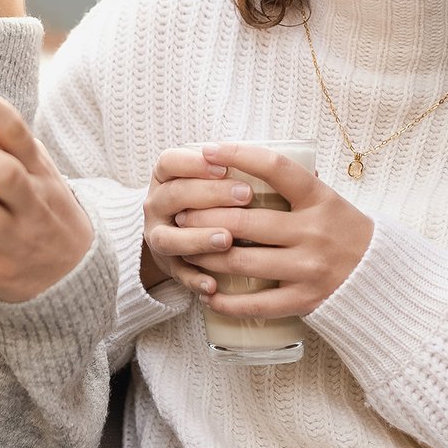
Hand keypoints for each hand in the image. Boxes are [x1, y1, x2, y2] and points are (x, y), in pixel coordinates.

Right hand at [142, 145, 242, 291]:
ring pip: (169, 238)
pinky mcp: (168, 266)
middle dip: (210, 194)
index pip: (169, 162)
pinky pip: (178, 275)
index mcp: (164, 178)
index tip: (223, 165)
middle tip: (246, 194)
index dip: (194, 163)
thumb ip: (233, 169)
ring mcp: (158, 237)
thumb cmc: (204, 199)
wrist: (175, 236)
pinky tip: (213, 285)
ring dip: (198, 238)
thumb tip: (292, 164)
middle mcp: (155, 205)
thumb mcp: (207, 178)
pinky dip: (194, 280)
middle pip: (174, 196)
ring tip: (227, 240)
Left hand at [147, 142, 373, 316]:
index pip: (274, 168)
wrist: (383, 276)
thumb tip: (244, 157)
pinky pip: (256, 303)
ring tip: (186, 249)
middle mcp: (313, 232)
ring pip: (241, 262)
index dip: (238, 155)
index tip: (209, 151)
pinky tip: (207, 293)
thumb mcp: (328, 198)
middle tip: (181, 213)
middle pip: (244, 221)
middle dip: (203, 216)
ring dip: (205, 256)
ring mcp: (309, 268)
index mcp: (319, 199)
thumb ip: (293, 183)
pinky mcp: (305, 300)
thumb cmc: (344, 230)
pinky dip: (226, 300)